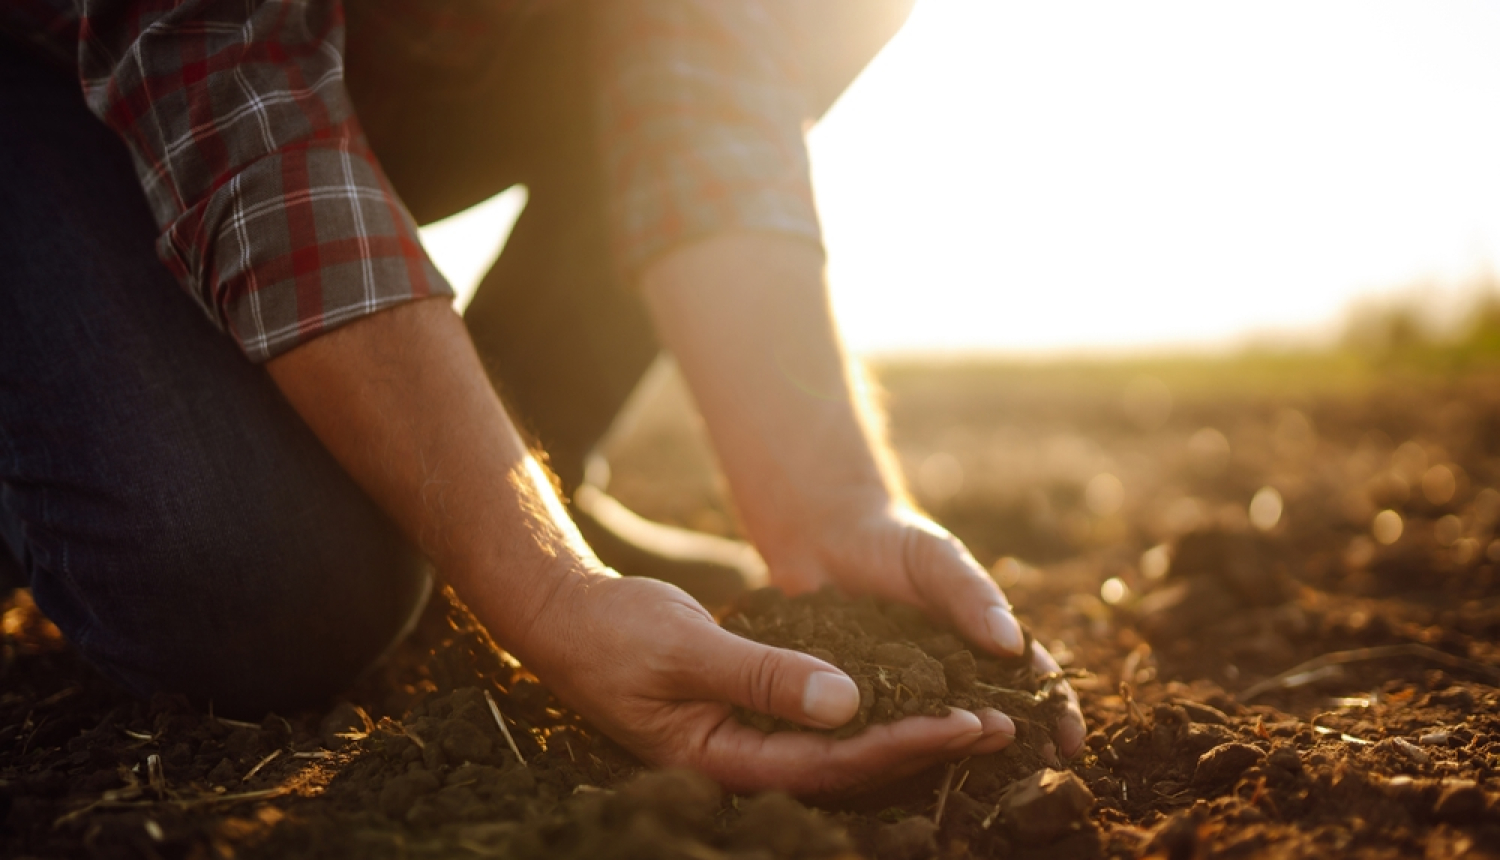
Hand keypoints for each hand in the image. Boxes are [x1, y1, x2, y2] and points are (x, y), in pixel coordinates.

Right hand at [511, 571, 1017, 794]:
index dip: (903, 745)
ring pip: (842, 751)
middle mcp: (743, 762)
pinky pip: (823, 725)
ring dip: (907, 733)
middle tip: (999, 727)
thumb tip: (847, 704)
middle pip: (850, 769)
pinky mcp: (750, 717)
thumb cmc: (616, 633)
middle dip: (924, 748)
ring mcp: (747, 742)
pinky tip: (911, 697)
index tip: (965, 722)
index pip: (833, 765)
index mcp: (723, 760)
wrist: (567, 620)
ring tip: (976, 718)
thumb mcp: (687, 649)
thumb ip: (763, 676)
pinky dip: (871, 712)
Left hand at [762, 501, 1087, 758]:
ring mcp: (906, 690)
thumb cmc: (893, 540)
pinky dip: (894, 746)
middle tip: (1032, 775)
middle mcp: (950, 674)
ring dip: (956, 753)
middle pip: (992, 716)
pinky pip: (880, 726)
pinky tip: (899, 765)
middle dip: (1016, 748)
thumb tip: (1012, 643)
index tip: (1071, 742)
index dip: (1055, 713)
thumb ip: (971, 595)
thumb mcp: (937, 559)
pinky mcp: (860, 697)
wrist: (825, 535)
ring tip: (975, 777)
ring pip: (938, 732)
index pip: (1030, 681)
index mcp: (981, 640)